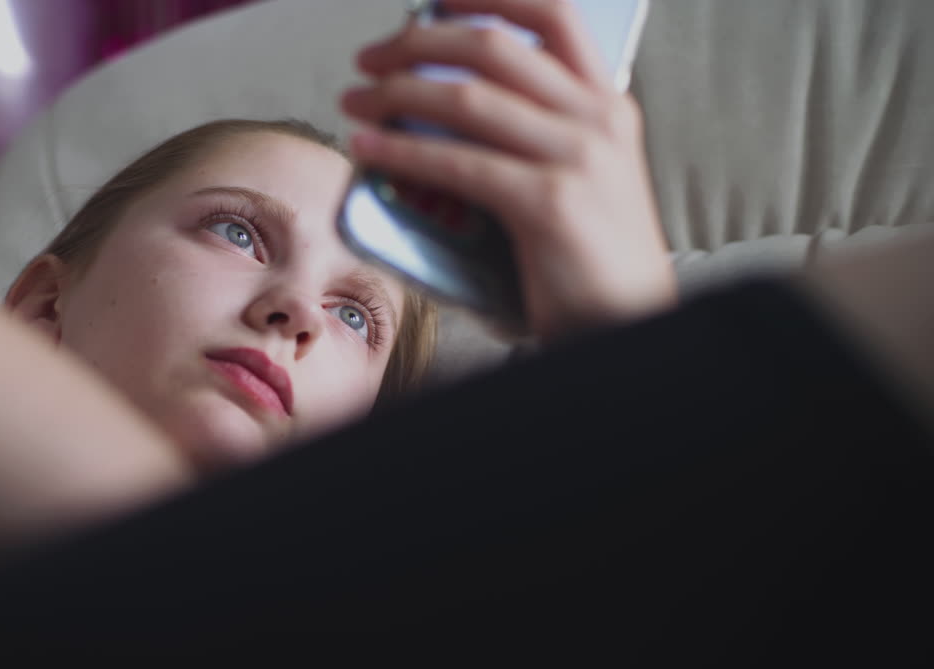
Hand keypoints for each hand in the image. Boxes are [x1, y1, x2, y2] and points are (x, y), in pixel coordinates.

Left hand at [341, 0, 675, 339]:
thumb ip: (532, 135)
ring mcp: (578, 159)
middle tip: (368, 60)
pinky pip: (459, 163)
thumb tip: (439, 107)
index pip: (552, 13)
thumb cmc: (590, 257)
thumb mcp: (579, 175)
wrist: (630, 320)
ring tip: (354, 102)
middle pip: (493, 48)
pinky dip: (402, 149)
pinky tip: (367, 148)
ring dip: (395, 93)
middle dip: (418, 43)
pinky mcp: (550, 205)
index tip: (431, 0)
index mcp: (608, 102)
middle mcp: (598, 118)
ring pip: (469, 100)